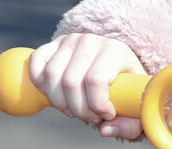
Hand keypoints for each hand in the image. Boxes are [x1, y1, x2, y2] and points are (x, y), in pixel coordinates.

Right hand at [28, 33, 144, 140]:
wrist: (116, 61)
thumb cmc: (126, 84)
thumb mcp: (135, 102)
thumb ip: (128, 123)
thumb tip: (104, 129)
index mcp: (114, 50)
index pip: (96, 80)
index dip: (97, 105)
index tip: (106, 114)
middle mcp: (91, 41)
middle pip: (71, 82)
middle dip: (78, 109)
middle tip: (89, 115)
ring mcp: (70, 40)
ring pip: (51, 75)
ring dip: (59, 102)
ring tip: (74, 109)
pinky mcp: (53, 44)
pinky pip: (37, 62)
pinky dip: (39, 83)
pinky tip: (53, 94)